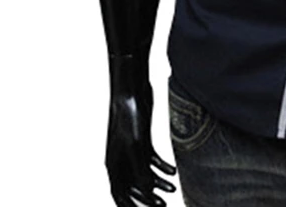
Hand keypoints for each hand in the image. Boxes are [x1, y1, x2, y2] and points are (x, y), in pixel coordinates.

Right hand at [106, 77, 177, 205]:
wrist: (132, 91)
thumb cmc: (129, 117)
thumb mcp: (137, 147)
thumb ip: (141, 171)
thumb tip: (149, 193)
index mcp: (113, 164)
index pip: (119, 194)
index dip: (129, 206)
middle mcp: (121, 159)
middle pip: (133, 187)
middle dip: (148, 199)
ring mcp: (132, 150)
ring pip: (145, 174)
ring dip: (158, 184)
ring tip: (172, 190)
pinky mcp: (143, 140)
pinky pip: (152, 160)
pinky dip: (162, 167)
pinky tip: (173, 171)